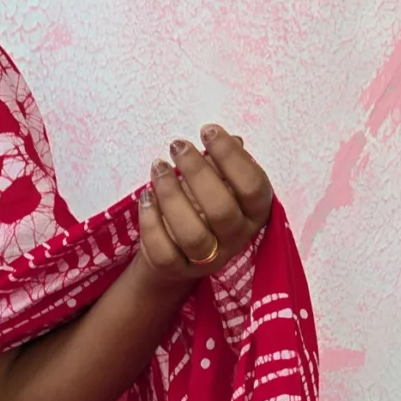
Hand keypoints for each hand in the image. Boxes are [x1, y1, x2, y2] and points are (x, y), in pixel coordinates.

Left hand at [135, 123, 273, 284]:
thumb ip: (224, 164)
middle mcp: (236, 238)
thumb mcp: (219, 183)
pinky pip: (163, 251)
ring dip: (172, 196)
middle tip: (177, 146)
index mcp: (255, 212)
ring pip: (192, 234)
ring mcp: (208, 259)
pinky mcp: (177, 270)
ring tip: (158, 167)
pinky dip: (151, 222)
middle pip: (222, 210)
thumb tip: (232, 138)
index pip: (252, 186)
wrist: (177, 252)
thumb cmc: (202, 206)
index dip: (232, 156)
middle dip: (197, 172)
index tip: (208, 131)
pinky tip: (146, 196)